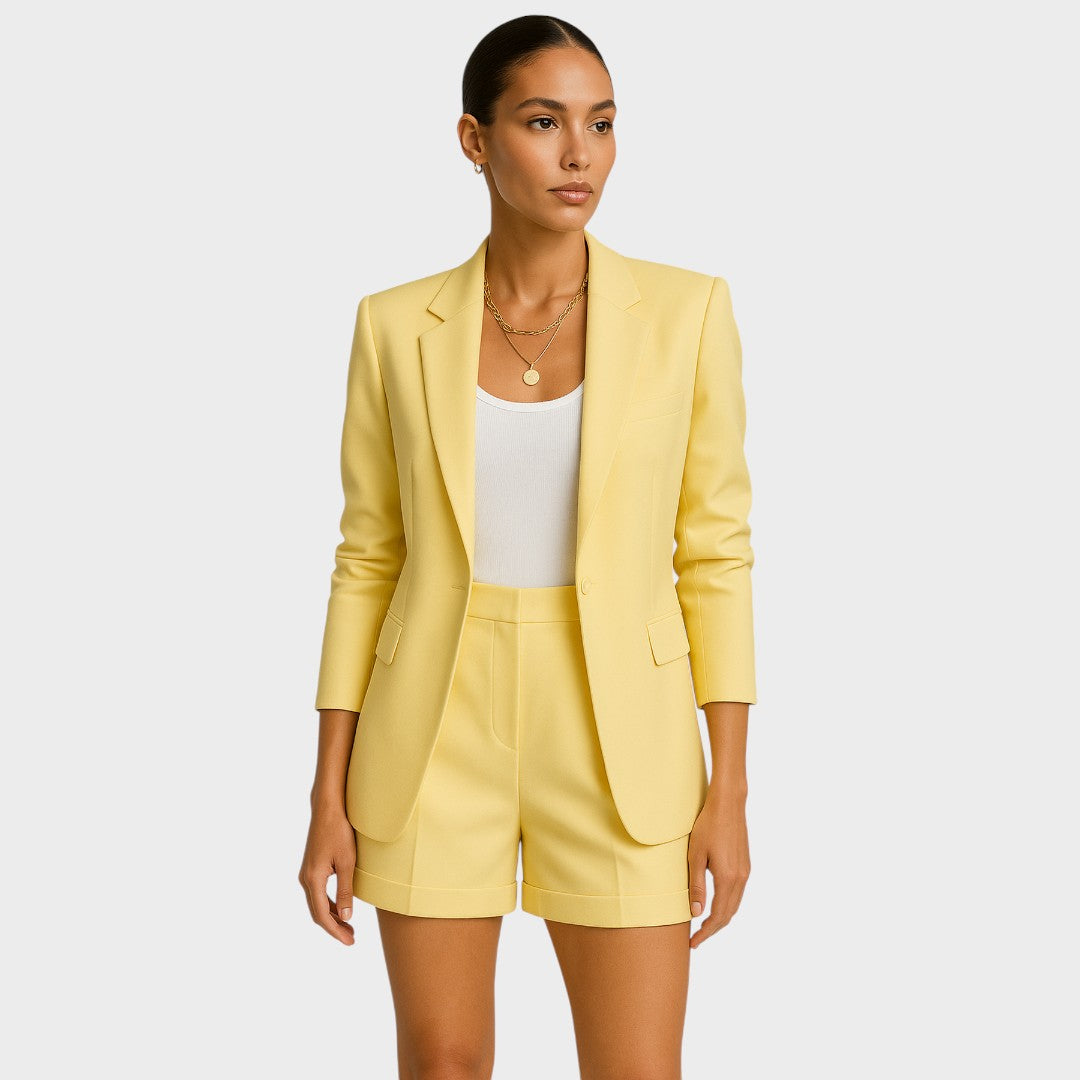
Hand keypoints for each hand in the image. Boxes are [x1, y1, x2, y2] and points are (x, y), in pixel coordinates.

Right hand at [298, 804, 356, 944]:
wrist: (328, 809)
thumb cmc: (340, 832)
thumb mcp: (347, 862)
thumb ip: (346, 890)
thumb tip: (347, 916)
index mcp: (313, 879)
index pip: (322, 915)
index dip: (335, 931)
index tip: (349, 941)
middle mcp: (306, 878)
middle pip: (318, 912)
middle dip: (334, 927)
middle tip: (351, 938)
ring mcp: (307, 872)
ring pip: (317, 903)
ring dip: (332, 916)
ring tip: (349, 926)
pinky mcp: (312, 867)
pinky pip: (318, 893)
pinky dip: (329, 904)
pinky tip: (342, 907)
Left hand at [687, 783, 749, 949]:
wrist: (728, 804)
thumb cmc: (707, 826)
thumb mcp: (695, 855)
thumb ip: (696, 886)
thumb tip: (696, 913)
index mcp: (727, 878)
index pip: (718, 916)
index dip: (706, 932)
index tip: (693, 943)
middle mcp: (741, 879)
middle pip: (729, 914)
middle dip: (712, 929)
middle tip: (695, 940)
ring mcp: (745, 872)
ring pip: (735, 905)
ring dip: (720, 918)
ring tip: (703, 926)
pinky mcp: (745, 865)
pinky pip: (738, 893)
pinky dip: (727, 905)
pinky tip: (715, 904)